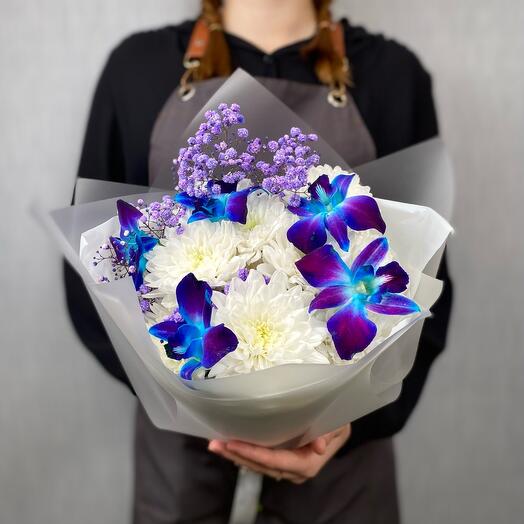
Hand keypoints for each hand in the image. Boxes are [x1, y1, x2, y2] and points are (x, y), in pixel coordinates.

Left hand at [208, 424, 350, 484]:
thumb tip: (318, 446)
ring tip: (216, 445)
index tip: (233, 445)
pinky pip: (261, 462)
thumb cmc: (337, 422)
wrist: (340, 426)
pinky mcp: (282, 463)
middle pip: (262, 466)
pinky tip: (230, 447)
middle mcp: (295, 471)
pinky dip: (244, 455)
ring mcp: (287, 469)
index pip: (276, 461)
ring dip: (236, 456)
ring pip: (258, 466)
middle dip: (237, 456)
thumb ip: (328, 434)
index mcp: (307, 464)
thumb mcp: (337, 425)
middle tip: (215, 444)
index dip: (253, 454)